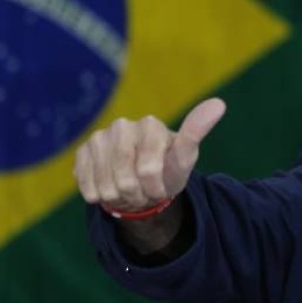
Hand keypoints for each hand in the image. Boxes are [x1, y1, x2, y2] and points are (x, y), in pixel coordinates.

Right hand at [74, 98, 226, 211]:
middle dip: (138, 194)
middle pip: (124, 179)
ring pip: (105, 186)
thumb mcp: (185, 158)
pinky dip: (100, 196)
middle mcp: (122, 125)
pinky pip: (87, 184)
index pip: (148, 169)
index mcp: (150, 124)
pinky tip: (109, 190)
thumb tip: (219, 104)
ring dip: (120, 198)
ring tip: (130, 191)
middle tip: (145, 191)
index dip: (155, 187)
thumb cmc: (168, 169)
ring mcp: (99, 137)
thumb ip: (197, 132)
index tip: (161, 186)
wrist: (142, 183)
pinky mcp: (82, 151)